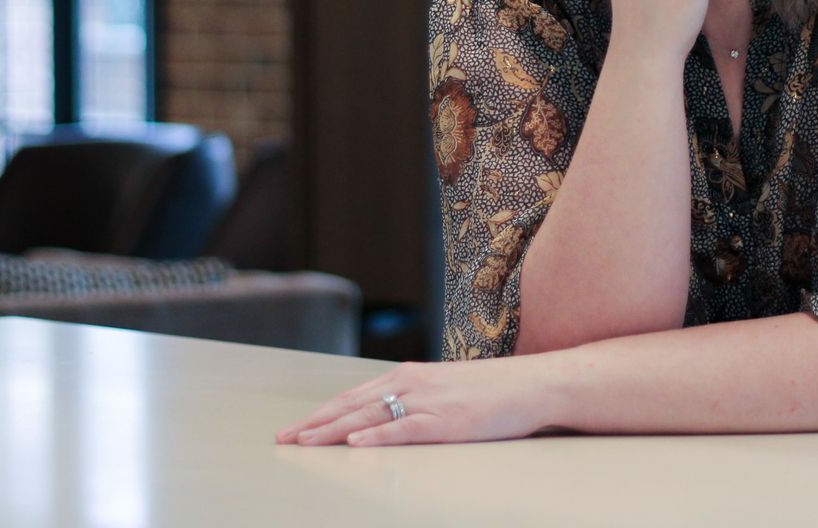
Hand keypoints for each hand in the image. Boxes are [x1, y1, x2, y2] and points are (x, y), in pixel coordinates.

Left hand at [274, 355, 556, 446]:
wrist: (534, 383)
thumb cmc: (494, 390)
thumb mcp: (446, 389)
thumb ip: (416, 399)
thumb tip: (388, 414)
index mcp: (410, 376)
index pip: (353, 395)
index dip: (321, 412)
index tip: (295, 427)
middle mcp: (412, 384)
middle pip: (351, 405)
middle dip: (314, 423)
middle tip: (283, 439)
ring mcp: (428, 402)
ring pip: (369, 416)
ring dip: (332, 430)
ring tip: (304, 442)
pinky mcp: (446, 422)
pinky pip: (404, 430)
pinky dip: (377, 436)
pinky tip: (356, 442)